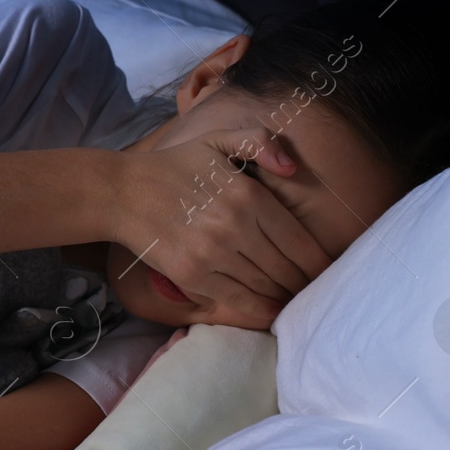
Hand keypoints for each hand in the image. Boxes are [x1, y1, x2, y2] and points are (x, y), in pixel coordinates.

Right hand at [113, 128, 330, 326]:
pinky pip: (236, 298)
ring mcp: (212, 253)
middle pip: (285, 267)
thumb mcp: (217, 139)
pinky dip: (258, 308)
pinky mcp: (191, 274)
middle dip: (303, 282)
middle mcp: (234, 226)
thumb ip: (260, 141)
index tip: (326, 271)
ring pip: (264, 285)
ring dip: (283, 295)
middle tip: (312, 289)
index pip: (298, 240)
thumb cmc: (176, 166)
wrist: (123, 192)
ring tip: (293, 298)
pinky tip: (271, 310)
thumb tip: (292, 167)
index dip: (319, 262)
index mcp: (248, 194)